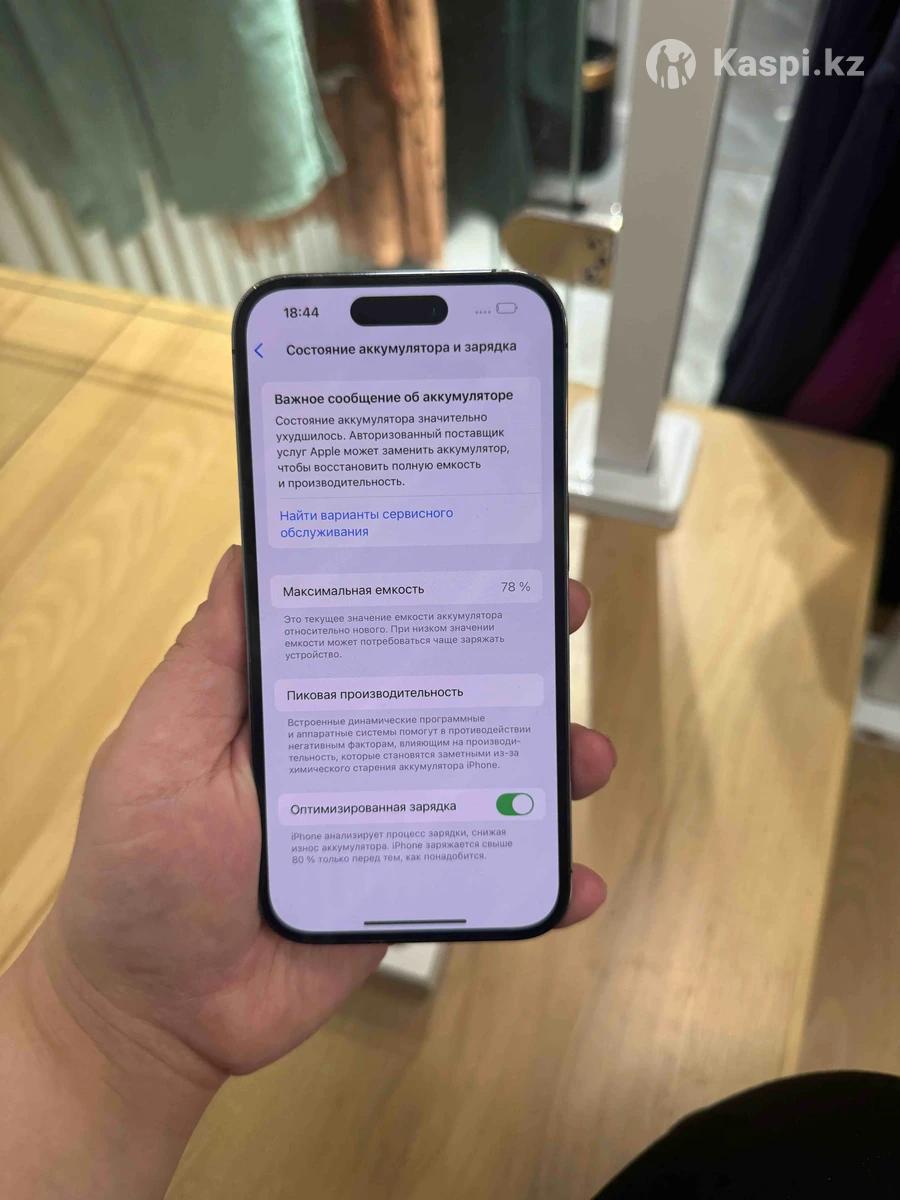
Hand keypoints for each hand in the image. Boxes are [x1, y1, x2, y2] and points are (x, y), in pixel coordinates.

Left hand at [28, 548, 615, 1085]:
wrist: (159, 1011)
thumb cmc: (140, 868)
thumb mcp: (162, 745)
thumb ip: (208, 660)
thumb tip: (245, 557)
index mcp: (299, 704)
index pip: (375, 625)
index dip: (427, 583)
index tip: (481, 543)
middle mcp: (355, 749)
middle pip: (448, 690)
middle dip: (513, 652)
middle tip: (564, 612)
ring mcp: (390, 819)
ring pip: (485, 776)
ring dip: (548, 764)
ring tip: (587, 755)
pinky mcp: (410, 890)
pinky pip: (487, 880)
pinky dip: (538, 883)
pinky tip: (574, 880)